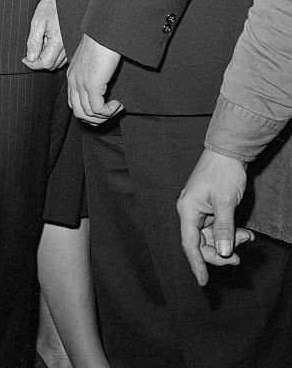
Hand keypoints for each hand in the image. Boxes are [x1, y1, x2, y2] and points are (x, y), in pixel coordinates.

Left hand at [23, 0, 66, 70]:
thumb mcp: (37, 22)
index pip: (45, 63)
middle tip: (30, 53)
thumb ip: (33, 42)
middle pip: (52, 65)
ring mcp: (71, 45)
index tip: (25, 59)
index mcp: (58, 42)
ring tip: (40, 45)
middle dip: (39, 62)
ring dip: (47, 59)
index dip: (33, 64)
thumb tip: (30, 58)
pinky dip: (54, 55)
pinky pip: (64, 57)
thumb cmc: (50, 7)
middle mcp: (67, 46)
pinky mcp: (72, 43)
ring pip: (58, 62)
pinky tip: (48, 45)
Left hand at [67, 34, 122, 123]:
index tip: (106, 108)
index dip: (90, 112)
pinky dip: (109, 111)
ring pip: (88, 114)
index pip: (74, 104)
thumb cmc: (103, 43)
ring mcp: (81, 83)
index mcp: (72, 76)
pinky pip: (98, 109)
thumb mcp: (93, 62)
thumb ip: (93, 75)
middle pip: (79, 113)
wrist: (104, 33)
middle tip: (112, 112)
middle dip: (97, 118)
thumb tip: (103, 87)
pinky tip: (118, 104)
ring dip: (105, 115)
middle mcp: (73, 81)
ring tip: (117, 107)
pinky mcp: (92, 85)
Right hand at [177, 149, 252, 285]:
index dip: (197, 264)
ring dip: (228, 242)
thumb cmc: (223, 174)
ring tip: (248, 237)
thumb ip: (224, 229)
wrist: (227, 152)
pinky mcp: (208, 208)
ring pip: (210, 237)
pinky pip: (216, 228)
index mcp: (187, 210)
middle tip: (239, 257)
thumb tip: (223, 252)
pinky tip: (244, 233)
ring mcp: (199, 210)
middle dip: (220, 252)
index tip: (203, 282)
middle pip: (200, 243)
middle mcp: (190, 212)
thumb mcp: (225, 202)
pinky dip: (230, 233)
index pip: (189, 243)